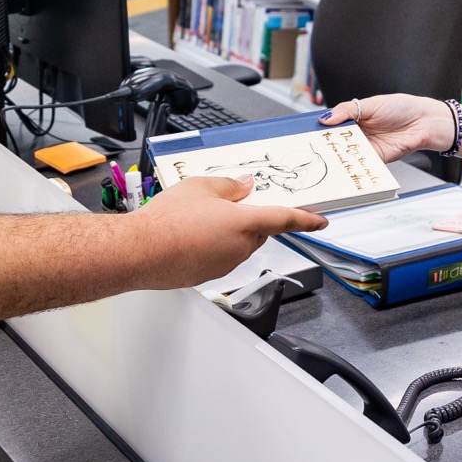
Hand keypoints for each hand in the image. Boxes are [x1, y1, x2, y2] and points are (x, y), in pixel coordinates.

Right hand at [129, 176, 324, 289]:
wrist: (141, 251)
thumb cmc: (167, 221)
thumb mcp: (200, 187)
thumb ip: (229, 186)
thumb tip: (243, 186)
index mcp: (245, 223)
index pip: (285, 219)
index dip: (306, 219)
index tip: (320, 221)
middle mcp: (240, 247)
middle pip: (258, 230)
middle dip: (248, 217)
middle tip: (225, 204)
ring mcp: (225, 264)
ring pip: (238, 244)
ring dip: (227, 231)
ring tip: (196, 218)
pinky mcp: (209, 275)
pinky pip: (220, 256)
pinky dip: (211, 245)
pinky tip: (189, 235)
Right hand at [319, 94, 451, 161]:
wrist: (425, 121)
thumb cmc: (402, 107)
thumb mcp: (371, 103)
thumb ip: (347, 110)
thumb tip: (325, 119)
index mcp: (354, 118)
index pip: (331, 124)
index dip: (319, 129)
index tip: (304, 133)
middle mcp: (358, 134)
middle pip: (336, 142)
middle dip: (324, 145)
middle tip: (311, 147)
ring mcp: (366, 147)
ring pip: (345, 154)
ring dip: (336, 157)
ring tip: (323, 157)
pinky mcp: (376, 159)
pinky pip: (360, 164)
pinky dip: (352, 165)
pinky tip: (343, 164)